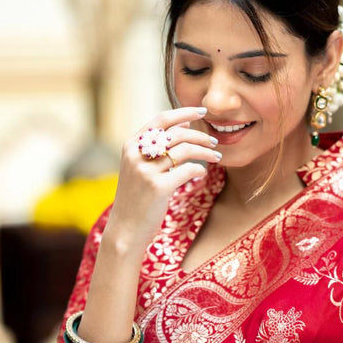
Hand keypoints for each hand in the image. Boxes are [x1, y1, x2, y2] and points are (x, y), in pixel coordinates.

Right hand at [106, 107, 220, 251]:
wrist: (126, 230)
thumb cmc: (137, 198)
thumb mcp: (139, 168)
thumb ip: (155, 147)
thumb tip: (184, 123)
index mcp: (130, 145)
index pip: (160, 119)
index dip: (183, 112)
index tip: (202, 112)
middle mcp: (136, 155)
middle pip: (176, 133)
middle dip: (200, 135)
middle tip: (214, 142)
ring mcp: (146, 171)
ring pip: (185, 150)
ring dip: (205, 151)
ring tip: (216, 157)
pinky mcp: (157, 188)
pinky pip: (187, 170)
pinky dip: (199, 170)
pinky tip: (202, 174)